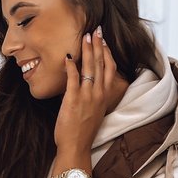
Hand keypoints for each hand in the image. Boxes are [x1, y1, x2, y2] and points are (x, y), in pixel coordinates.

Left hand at [54, 26, 126, 156]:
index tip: (103, 40)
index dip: (107, 52)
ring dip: (87, 50)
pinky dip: (71, 66)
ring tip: (85, 36)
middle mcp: (98, 94)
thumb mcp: (95, 111)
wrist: (76, 147)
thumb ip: (93, 96)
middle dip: (98, 44)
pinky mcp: (73, 100)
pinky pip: (73, 78)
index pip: (109, 68)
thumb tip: (87, 84)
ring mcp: (87, 96)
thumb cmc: (83, 132)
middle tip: (96, 30)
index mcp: (104, 96)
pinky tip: (68, 55)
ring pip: (90, 67)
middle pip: (101, 63)